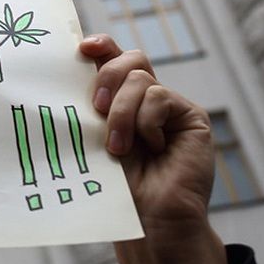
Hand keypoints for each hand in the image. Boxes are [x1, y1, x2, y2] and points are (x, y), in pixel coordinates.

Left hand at [81, 34, 227, 263]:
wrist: (146, 217)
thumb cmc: (115, 182)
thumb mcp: (94, 135)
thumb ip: (90, 104)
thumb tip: (73, 68)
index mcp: (121, 98)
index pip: (112, 57)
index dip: (100, 45)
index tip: (83, 48)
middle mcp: (147, 98)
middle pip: (130, 59)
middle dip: (106, 76)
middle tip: (95, 106)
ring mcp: (170, 106)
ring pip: (140, 79)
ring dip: (122, 112)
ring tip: (118, 147)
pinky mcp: (190, 116)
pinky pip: (160, 97)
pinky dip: (146, 122)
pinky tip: (152, 147)